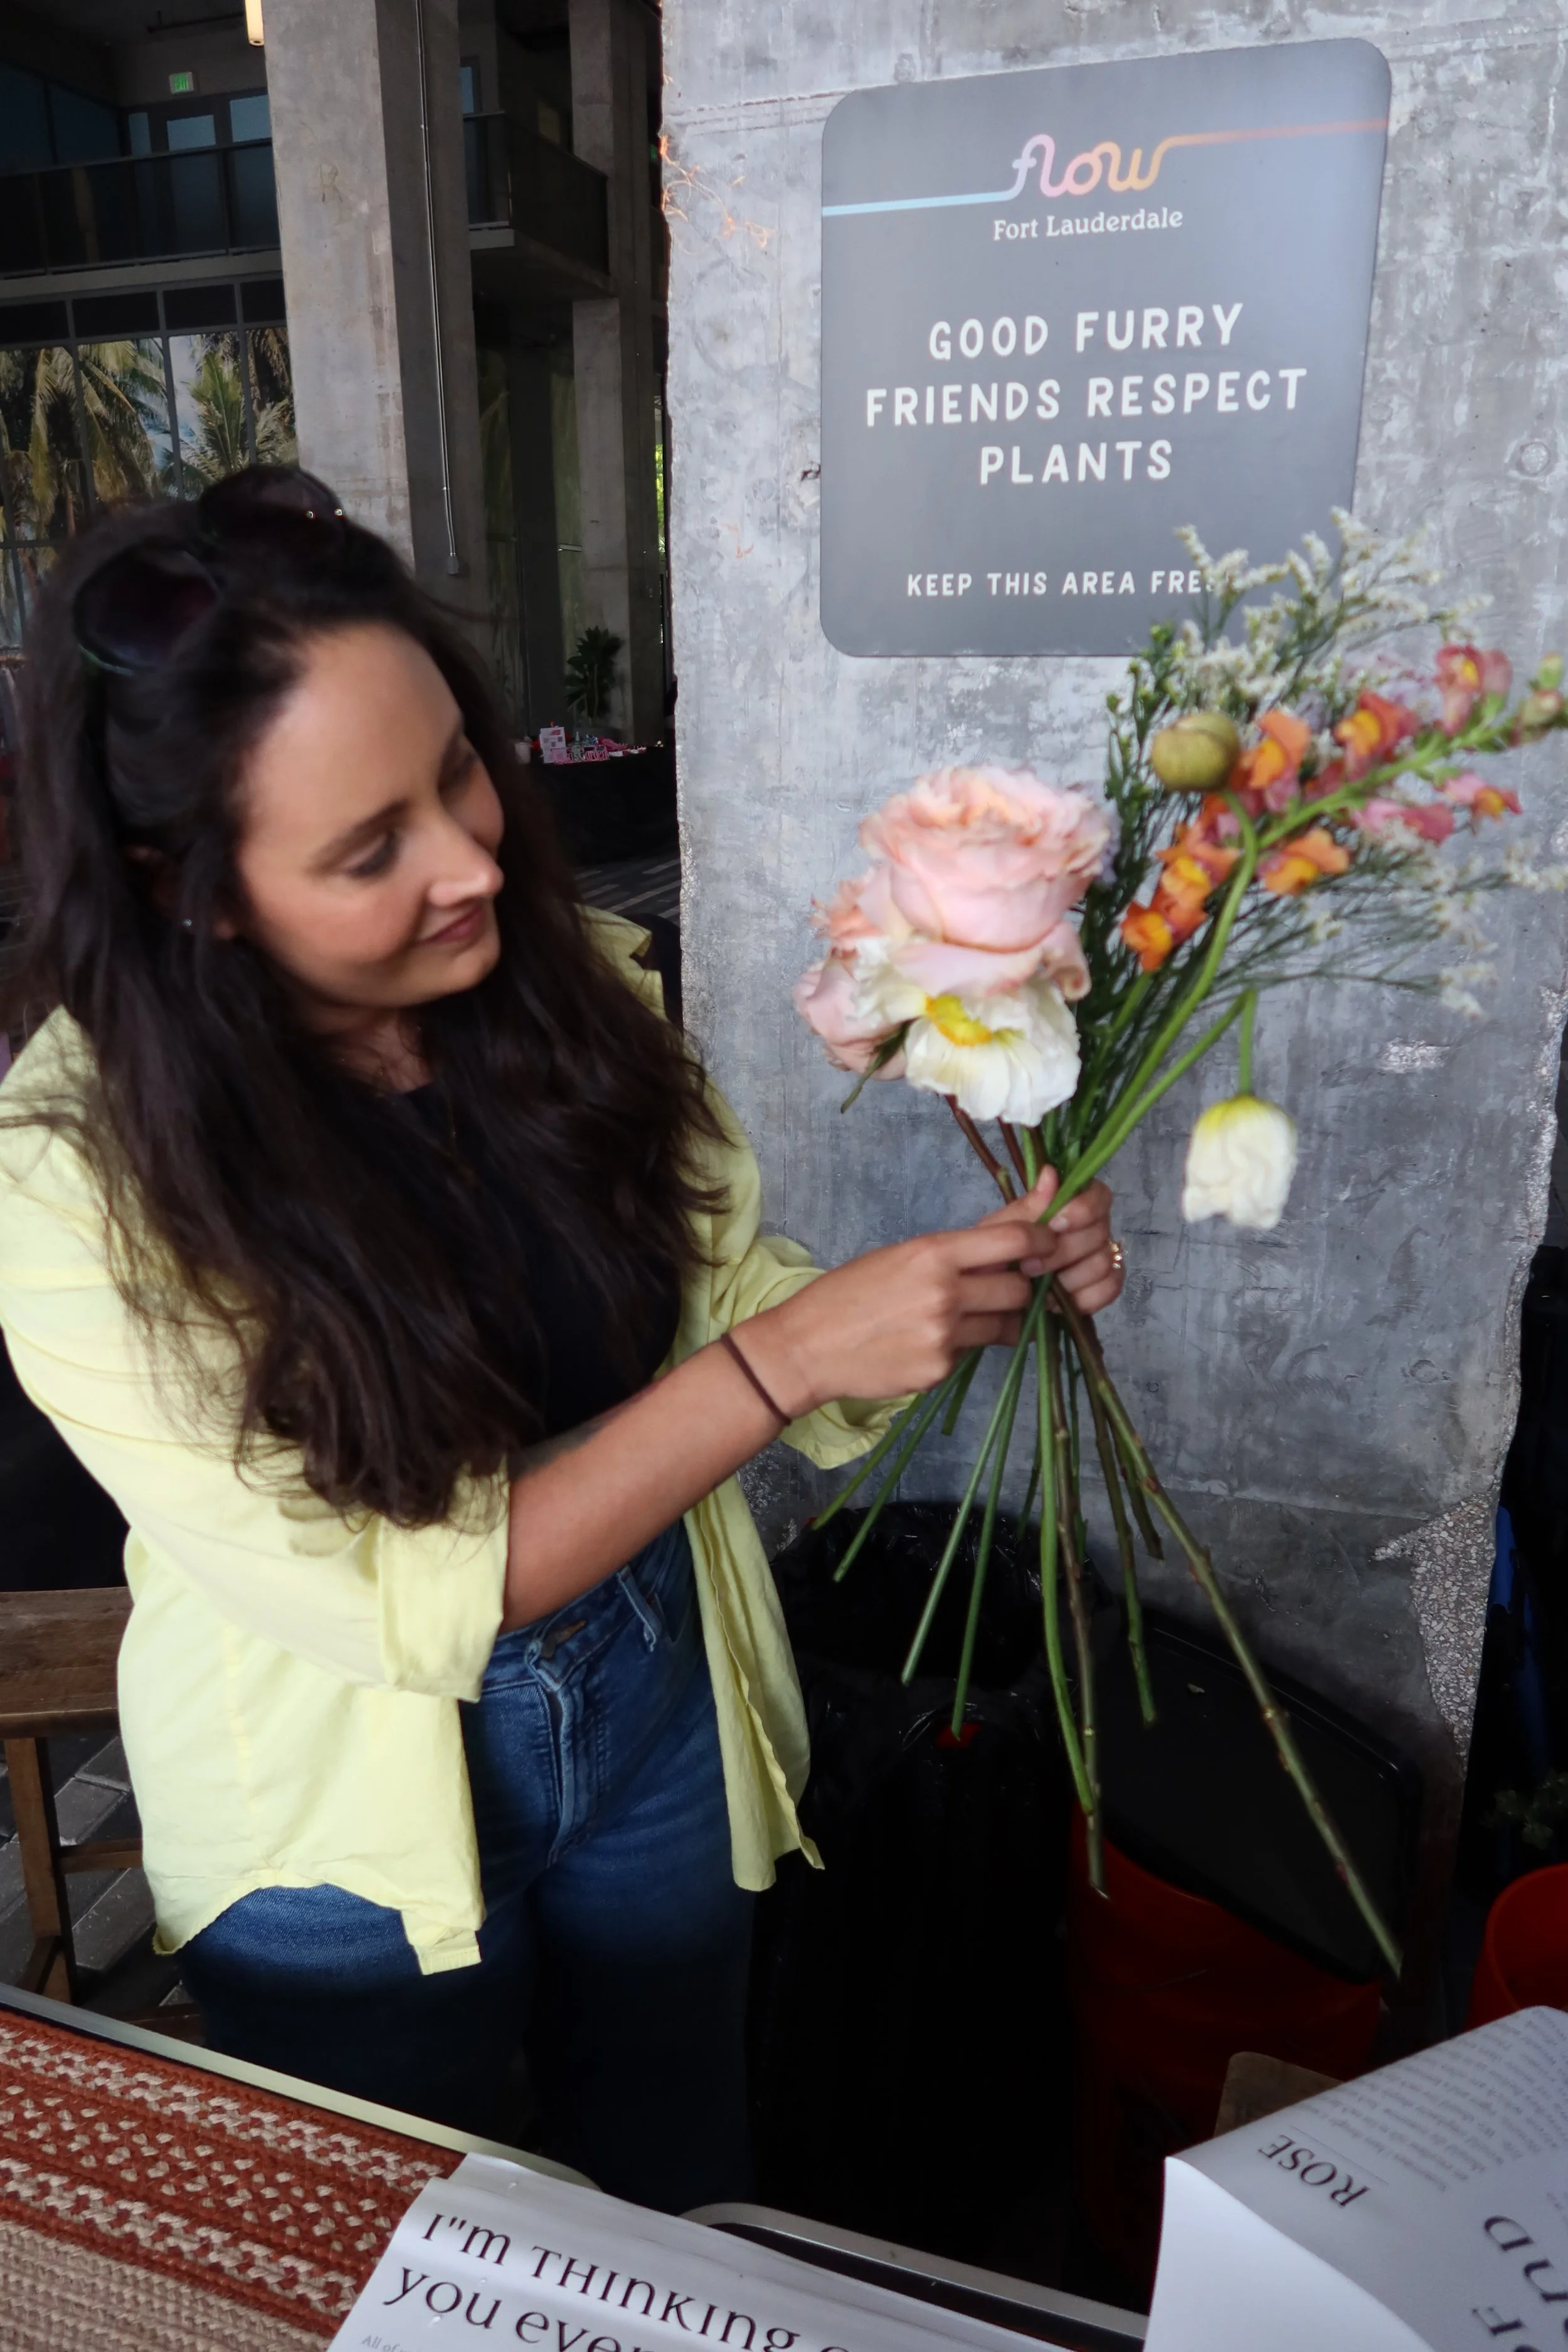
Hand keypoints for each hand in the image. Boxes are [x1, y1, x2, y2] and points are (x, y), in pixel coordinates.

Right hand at [741, 1167, 1121, 1415]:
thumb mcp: (903, 1254)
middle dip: (1020, 1287)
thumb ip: (960, 1248)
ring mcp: (944, 1335)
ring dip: (997, 1319)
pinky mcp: (939, 1369)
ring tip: (959, 1316)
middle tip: (1001, 1287)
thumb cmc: (851, 1293)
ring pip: (1006, 1325)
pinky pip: (974, 1352)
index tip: (1050, 1243)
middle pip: (1020, 1288)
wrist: (807, 1346)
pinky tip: (928, 1341)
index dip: (1043, 1239)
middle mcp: (944, 1292)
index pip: (1015, 1239)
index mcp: (932, 1252)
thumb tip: (1021, 1228)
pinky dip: (964, 1345)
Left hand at [996, 1167, 1124, 1318]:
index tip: (1055, 1225)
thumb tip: (1050, 1172)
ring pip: (1104, 1261)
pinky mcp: (1103, 1286)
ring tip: (1041, 1288)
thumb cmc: (995, 1255)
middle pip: (1099, 1232)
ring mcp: (1100, 1256)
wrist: (992, 1296)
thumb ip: (1029, 1206)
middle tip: (1029, 1267)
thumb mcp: (1001, 1230)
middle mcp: (1091, 1227)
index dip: (1083, 1209)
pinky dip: (1085, 1297)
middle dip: (1063, 1253)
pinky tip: (1059, 1302)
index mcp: (1070, 1204)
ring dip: (1069, 1278)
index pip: (1098, 1194)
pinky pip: (1111, 1287)